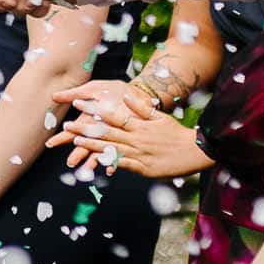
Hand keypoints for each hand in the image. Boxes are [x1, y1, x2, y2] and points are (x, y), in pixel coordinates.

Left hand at [48, 86, 211, 179]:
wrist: (197, 151)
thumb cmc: (177, 133)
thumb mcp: (160, 117)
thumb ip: (141, 107)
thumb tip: (125, 95)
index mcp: (139, 125)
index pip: (113, 116)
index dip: (94, 110)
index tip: (78, 103)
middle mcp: (137, 139)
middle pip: (107, 133)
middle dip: (85, 129)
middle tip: (66, 125)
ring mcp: (140, 154)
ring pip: (112, 149)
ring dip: (92, 146)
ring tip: (74, 142)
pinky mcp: (144, 168)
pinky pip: (124, 165)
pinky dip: (110, 163)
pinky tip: (96, 162)